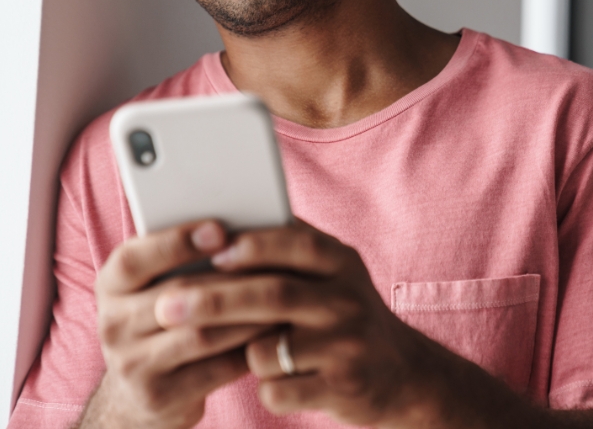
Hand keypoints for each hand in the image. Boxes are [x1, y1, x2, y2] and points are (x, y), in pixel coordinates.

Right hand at [82, 221, 268, 428]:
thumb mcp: (162, 284)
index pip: (135, 258)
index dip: (176, 242)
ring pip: (202, 334)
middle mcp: (113, 323)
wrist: (145, 391)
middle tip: (279, 264)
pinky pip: (215, 369)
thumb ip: (189, 256)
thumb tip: (247, 220)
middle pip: (179, 294)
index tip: (220, 228)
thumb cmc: (169, 318)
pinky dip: (251, 349)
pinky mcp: (158, 396)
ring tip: (286, 298)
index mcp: (112, 283)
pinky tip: (276, 334)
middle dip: (233, 279)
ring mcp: (131, 364)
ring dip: (249, 315)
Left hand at [153, 220, 426, 425]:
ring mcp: (350, 346)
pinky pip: (278, 390)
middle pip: (274, 295)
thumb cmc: (346, 316)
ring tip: (246, 350)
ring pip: (267, 348)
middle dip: (214, 300)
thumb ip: (291, 250)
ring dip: (241, 352)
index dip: (253, 245)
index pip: (298, 243)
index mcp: (344, 263)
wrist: (402, 374)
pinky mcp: (342, 388)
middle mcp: (351, 301)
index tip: (210, 251)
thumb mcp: (334, 275)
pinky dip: (266, 387)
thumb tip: (222, 226)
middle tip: (165, 307)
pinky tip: (280, 380)